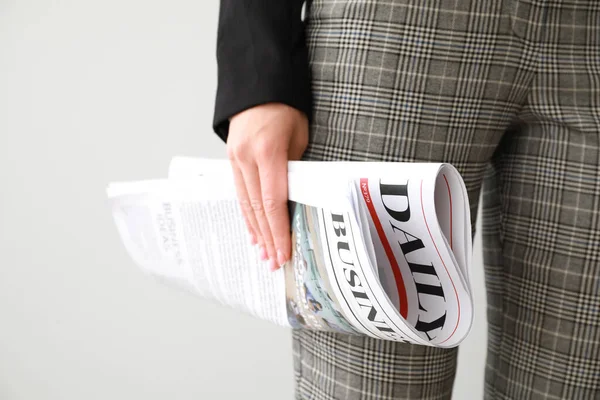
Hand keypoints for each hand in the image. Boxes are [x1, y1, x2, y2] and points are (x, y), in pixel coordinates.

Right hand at [227, 103, 308, 270]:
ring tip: (263, 253)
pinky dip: (247, 214)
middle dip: (267, 238)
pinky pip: (240, 192)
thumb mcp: (300, 136)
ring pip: (246, 203)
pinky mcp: (231, 159)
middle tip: (275, 262)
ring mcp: (235, 159)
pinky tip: (252, 230)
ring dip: (255, 231)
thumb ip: (295, 169)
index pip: (273, 201)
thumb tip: (294, 199)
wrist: (258, 84)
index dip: (279, 230)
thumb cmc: (286, 107)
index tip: (284, 252)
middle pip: (258, 208)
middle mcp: (246, 159)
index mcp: (267, 152)